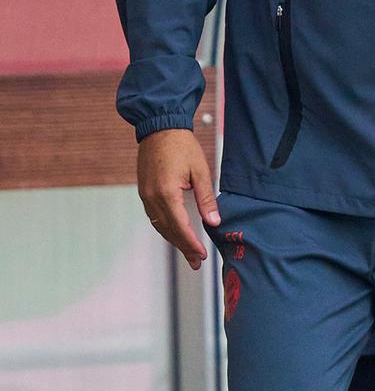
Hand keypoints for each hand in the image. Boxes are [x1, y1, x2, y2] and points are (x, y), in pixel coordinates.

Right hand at [137, 128, 218, 269]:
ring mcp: (145, 196)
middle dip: (183, 247)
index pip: (180, 226)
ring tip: (188, 253)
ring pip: (160, 225)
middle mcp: (152, 198)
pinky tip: (176, 234)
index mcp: (167, 193)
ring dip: (174, 240)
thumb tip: (213, 221)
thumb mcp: (201, 170)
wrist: (159, 129)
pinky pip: (155, 216)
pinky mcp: (144, 192)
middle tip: (196, 262)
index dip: (191, 243)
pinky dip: (166, 228)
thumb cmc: (182, 146)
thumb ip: (206, 198)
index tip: (201, 255)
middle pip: (168, 230)